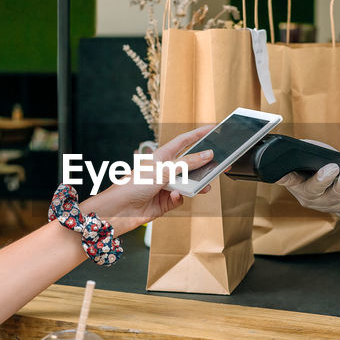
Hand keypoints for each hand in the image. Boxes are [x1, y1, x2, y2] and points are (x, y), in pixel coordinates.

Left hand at [85, 127, 213, 234]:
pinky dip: (180, 198)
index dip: (199, 134)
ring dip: (197, 185)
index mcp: (162, 156)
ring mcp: (166, 186)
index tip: (214, 129)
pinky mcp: (165, 202)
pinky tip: (175, 196)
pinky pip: (181, 198)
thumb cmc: (132, 185)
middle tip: (221, 163)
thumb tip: (208, 155)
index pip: (185, 141)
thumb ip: (187, 164)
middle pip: (190, 164)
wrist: (117, 210)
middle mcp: (165, 170)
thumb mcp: (163, 170)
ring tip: (205, 185)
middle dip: (205, 164)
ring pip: (189, 183)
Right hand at [277, 141, 339, 217]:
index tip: (279, 171)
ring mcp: (329, 205)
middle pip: (316, 192)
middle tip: (333, 167)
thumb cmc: (320, 164)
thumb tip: (310, 150)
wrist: (338, 181)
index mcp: (296, 183)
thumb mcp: (309, 156)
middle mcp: (310, 198)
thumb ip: (306, 153)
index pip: (285, 179)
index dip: (282, 176)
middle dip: (324, 180)